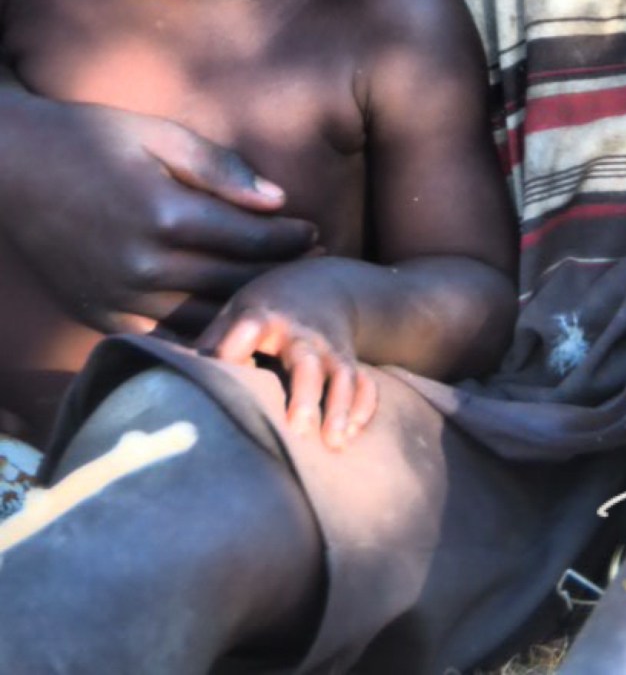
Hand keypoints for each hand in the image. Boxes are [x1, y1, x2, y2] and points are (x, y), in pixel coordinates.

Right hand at [1, 96, 317, 331]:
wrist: (13, 168)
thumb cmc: (92, 138)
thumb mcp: (160, 134)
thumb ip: (220, 168)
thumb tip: (278, 201)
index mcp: (165, 213)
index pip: (251, 240)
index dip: (292, 239)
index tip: (316, 232)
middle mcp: (143, 264)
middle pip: (235, 282)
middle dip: (280, 275)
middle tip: (314, 266)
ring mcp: (118, 297)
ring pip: (205, 316)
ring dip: (247, 308)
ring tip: (280, 296)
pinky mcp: (98, 315)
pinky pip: (164, 337)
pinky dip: (200, 331)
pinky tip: (226, 319)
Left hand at [199, 259, 377, 449]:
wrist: (326, 282)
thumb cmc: (267, 307)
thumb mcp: (235, 311)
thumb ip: (209, 343)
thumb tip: (158, 372)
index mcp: (261, 316)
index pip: (247, 331)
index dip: (234, 352)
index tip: (225, 379)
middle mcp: (300, 333)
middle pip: (307, 362)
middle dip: (305, 395)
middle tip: (300, 430)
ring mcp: (330, 347)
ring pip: (343, 375)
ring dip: (341, 408)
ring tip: (334, 443)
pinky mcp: (351, 358)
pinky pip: (366, 382)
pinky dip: (364, 407)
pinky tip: (352, 435)